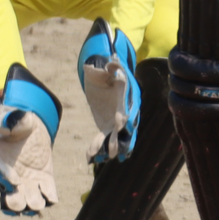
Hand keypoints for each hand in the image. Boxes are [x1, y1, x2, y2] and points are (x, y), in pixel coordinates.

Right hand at [0, 65, 59, 215]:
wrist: (34, 126)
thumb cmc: (19, 122)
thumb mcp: (13, 119)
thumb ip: (9, 123)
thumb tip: (6, 128)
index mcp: (2, 163)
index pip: (2, 176)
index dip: (7, 180)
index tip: (16, 180)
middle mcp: (14, 177)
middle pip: (14, 200)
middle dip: (19, 203)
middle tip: (26, 197)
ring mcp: (30, 181)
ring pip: (30, 203)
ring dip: (34, 204)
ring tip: (39, 201)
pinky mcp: (46, 180)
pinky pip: (48, 195)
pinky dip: (50, 198)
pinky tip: (52, 197)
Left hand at [77, 21, 140, 162]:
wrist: (105, 76)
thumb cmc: (105, 69)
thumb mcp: (107, 65)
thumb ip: (111, 66)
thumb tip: (112, 61)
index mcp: (128, 95)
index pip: (129, 107)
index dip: (126, 116)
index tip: (122, 124)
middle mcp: (126, 109)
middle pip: (127, 127)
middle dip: (122, 139)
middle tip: (116, 150)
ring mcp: (118, 119)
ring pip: (117, 136)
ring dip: (111, 147)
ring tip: (104, 158)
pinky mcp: (108, 125)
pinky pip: (104, 138)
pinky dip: (99, 147)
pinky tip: (90, 157)